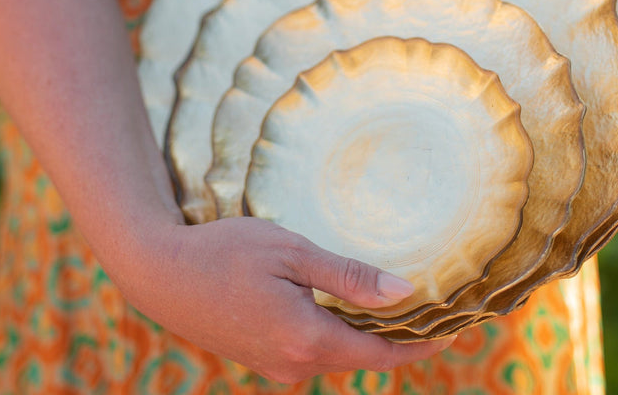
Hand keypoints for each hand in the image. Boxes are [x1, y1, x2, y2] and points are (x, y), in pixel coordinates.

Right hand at [110, 215, 455, 383]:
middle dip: (402, 336)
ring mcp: (277, 365)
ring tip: (402, 303)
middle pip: (364, 355)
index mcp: (307, 339)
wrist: (160, 272)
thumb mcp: (291, 253)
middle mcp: (295, 364)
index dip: (423, 343)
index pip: (383, 354)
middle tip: (436, 307)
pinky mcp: (264, 357)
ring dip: (371, 332)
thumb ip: (347, 278)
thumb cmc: (225, 252)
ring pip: (340, 351)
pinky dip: (342, 331)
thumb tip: (404, 295)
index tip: (457, 328)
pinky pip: (316, 348)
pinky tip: (350, 304)